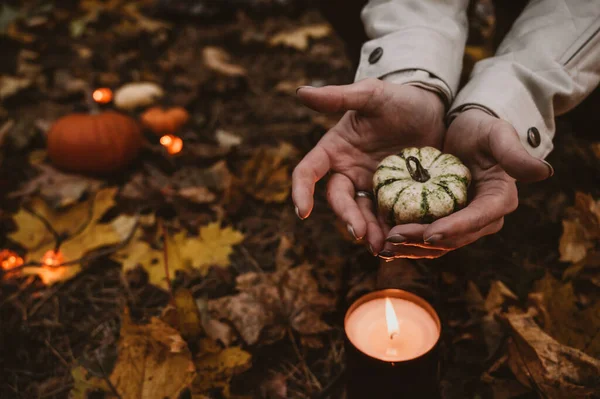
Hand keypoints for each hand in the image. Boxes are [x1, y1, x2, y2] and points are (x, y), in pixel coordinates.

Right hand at [292, 78, 445, 252]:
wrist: (433, 110)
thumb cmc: (399, 99)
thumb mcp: (371, 94)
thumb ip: (338, 97)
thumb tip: (300, 93)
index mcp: (334, 150)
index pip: (308, 172)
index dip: (301, 190)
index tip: (302, 211)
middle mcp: (347, 172)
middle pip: (339, 200)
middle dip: (347, 218)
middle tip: (361, 233)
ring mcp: (369, 186)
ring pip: (362, 214)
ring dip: (369, 231)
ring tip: (382, 247)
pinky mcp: (392, 197)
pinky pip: (386, 217)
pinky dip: (390, 230)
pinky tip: (399, 243)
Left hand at [381, 109, 553, 257]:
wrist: (465, 130)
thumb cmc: (482, 128)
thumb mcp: (498, 134)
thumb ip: (515, 153)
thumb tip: (544, 172)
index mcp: (499, 199)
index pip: (479, 219)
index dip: (455, 228)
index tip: (430, 232)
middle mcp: (482, 217)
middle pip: (454, 237)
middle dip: (424, 241)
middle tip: (394, 237)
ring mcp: (462, 221)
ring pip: (438, 243)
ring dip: (412, 247)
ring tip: (385, 244)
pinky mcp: (443, 220)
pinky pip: (425, 236)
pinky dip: (407, 241)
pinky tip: (384, 240)